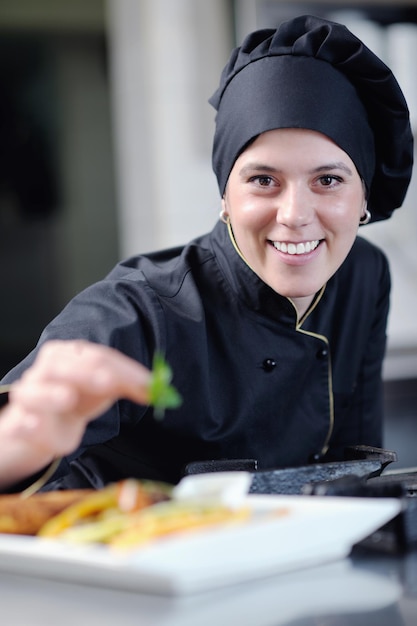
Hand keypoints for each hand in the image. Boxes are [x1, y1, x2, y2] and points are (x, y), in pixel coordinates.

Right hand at [0, 340, 151, 486]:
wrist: (46, 425)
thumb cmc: (79, 399)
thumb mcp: (104, 388)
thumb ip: (128, 384)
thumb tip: (158, 387)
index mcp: (67, 355)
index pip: (97, 356)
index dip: (124, 369)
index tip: (147, 383)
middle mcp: (45, 371)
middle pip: (63, 367)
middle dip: (87, 374)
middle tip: (109, 383)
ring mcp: (30, 398)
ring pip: (35, 391)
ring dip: (51, 394)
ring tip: (68, 398)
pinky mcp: (19, 426)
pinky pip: (20, 424)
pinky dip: (26, 424)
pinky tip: (34, 425)